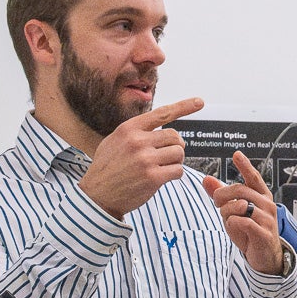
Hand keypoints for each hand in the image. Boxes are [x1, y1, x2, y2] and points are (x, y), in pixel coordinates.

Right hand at [80, 98, 202, 217]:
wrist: (97, 195)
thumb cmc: (107, 168)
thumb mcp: (114, 141)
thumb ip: (135, 132)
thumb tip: (158, 127)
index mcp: (129, 129)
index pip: (161, 113)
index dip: (183, 107)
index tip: (199, 102)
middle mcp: (137, 141)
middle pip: (175, 137)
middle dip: (175, 147)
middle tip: (165, 157)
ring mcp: (145, 159)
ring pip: (179, 153)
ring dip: (175, 161)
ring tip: (162, 167)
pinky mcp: (153, 177)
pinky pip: (178, 170)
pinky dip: (174, 174)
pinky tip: (162, 177)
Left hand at [202, 151, 284, 274]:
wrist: (265, 256)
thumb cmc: (251, 232)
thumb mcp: (234, 211)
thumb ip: (222, 195)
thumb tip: (207, 180)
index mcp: (261, 196)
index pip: (253, 177)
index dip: (245, 166)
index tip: (237, 155)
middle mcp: (267, 204)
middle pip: (240, 189)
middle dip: (222, 195)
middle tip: (217, 203)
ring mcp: (267, 218)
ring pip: (239, 205)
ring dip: (227, 213)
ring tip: (228, 219)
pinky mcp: (263, 232)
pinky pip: (241, 221)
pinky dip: (232, 224)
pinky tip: (234, 228)